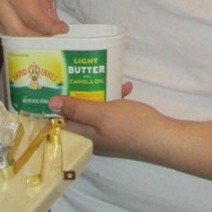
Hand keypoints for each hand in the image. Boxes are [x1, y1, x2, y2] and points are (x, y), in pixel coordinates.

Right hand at [0, 0, 66, 35]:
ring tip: (43, 35)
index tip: (63, 29)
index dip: (50, 28)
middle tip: (54, 36)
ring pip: (7, 32)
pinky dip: (14, 31)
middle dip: (38, 39)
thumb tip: (51, 16)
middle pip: (18, 32)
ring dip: (26, 39)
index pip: (33, 18)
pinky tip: (27, 29)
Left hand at [48, 85, 166, 159]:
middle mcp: (91, 137)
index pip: (59, 123)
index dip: (52, 106)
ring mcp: (106, 133)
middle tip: (74, 73)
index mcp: (83, 136)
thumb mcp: (102, 114)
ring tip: (105, 76)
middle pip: (76, 114)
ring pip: (93, 110)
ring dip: (98, 93)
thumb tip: (50, 104)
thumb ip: (77, 108)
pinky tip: (126, 88)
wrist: (162, 138)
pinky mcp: (119, 128)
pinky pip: (110, 111)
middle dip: (76, 94)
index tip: (49, 86)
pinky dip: (115, 99)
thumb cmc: (130, 126)